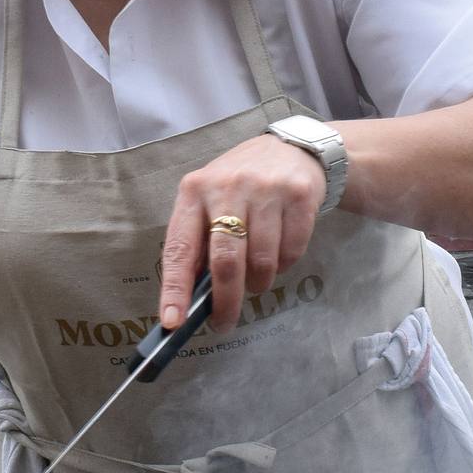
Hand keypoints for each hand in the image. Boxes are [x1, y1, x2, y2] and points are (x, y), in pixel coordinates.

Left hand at [157, 133, 327, 333]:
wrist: (292, 150)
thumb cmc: (240, 186)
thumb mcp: (209, 201)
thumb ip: (199, 241)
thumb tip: (190, 298)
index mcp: (194, 191)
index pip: (180, 248)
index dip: (175, 289)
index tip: (172, 322)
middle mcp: (227, 186)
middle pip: (226, 262)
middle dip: (225, 302)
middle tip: (224, 323)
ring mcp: (266, 189)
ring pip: (262, 262)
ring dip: (259, 283)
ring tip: (257, 277)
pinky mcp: (299, 195)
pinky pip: (291, 252)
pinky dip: (284, 265)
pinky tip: (279, 252)